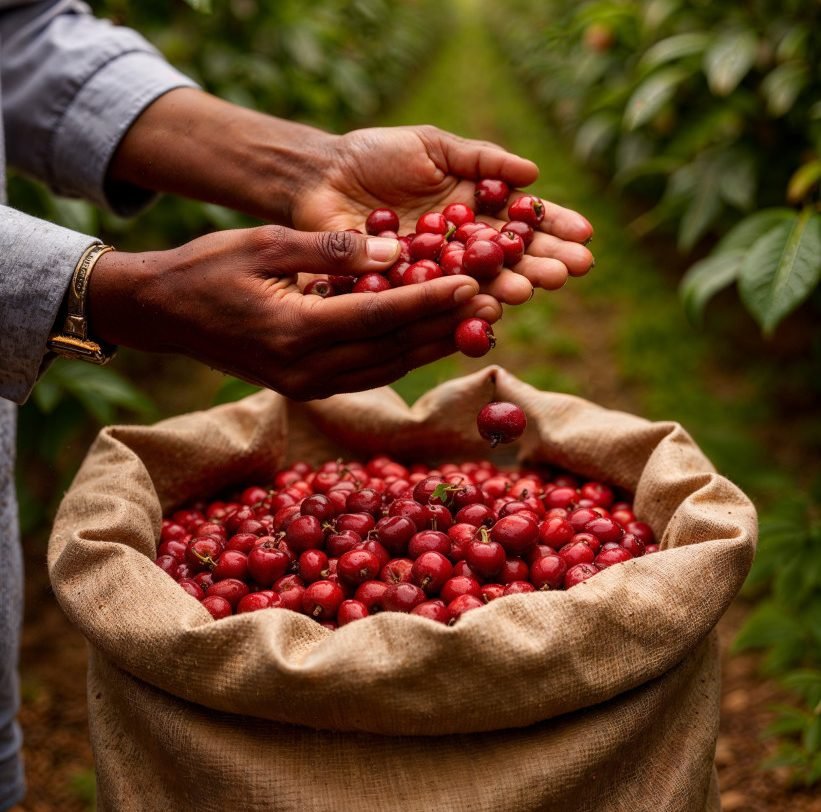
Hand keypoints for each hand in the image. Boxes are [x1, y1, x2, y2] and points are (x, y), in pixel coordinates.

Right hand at [87, 227, 499, 399]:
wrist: (163, 313)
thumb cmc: (207, 268)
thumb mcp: (265, 243)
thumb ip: (333, 250)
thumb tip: (397, 252)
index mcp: (296, 331)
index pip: (380, 316)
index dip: (429, 301)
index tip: (472, 284)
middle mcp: (306, 370)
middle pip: (393, 349)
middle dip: (445, 327)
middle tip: (494, 304)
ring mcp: (306, 385)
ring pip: (387, 367)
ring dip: (432, 346)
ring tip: (476, 323)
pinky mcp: (306, 387)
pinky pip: (368, 373)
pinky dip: (403, 355)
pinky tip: (431, 338)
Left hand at [292, 125, 594, 304]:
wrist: (322, 175)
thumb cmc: (376, 155)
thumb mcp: (434, 147)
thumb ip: (481, 160)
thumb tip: (533, 173)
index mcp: (473, 212)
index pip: (521, 223)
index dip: (554, 229)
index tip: (585, 237)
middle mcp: (460, 247)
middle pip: (509, 259)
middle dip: (541, 263)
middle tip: (569, 271)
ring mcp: (434, 271)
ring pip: (478, 283)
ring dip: (509, 286)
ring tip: (534, 288)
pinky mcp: (404, 290)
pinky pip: (435, 300)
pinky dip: (461, 305)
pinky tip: (487, 308)